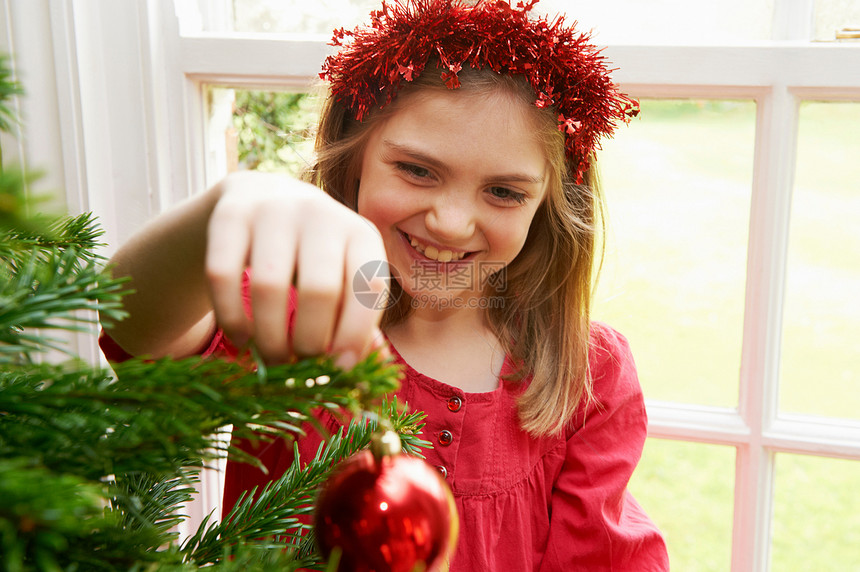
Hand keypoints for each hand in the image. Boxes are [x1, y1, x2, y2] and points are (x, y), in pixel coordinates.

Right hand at [206, 171, 387, 367]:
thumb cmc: (314, 256)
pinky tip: (241, 338)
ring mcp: (273, 209)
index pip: (368, 288)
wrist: (262, 197)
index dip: (356, 334)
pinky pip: (222, 276)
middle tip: (301, 366)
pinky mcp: (229, 214)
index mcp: (361, 234)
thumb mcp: (344, 278)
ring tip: (272, 359)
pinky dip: (231, 318)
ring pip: (268, 286)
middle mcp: (321, 214)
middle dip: (309, 342)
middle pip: (319, 290)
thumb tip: (362, 379)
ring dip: (269, 338)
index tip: (339, 370)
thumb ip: (354, 325)